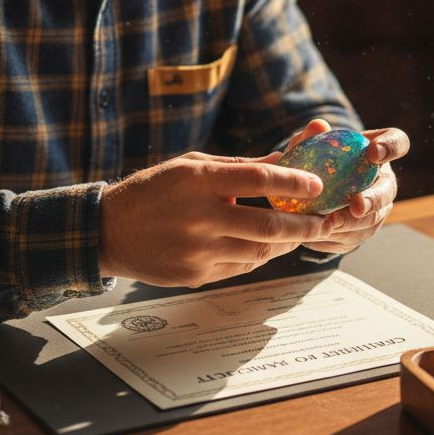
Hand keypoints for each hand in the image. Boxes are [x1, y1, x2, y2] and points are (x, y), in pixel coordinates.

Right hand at [99, 152, 327, 287]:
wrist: (109, 231)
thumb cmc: (155, 191)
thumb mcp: (190, 165)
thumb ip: (239, 166)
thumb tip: (283, 159)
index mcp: (198, 181)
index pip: (257, 179)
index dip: (292, 182)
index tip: (317, 184)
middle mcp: (200, 217)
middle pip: (267, 226)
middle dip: (304, 225)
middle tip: (324, 221)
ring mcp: (197, 251)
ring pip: (259, 252)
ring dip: (286, 243)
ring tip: (301, 234)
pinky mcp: (195, 275)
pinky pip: (241, 267)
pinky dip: (260, 256)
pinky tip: (269, 247)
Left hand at [278, 119, 409, 255]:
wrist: (311, 195)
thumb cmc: (315, 162)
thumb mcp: (310, 148)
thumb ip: (312, 137)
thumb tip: (317, 126)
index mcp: (378, 153)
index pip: (398, 142)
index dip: (391, 147)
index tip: (373, 152)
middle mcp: (384, 181)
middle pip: (388, 191)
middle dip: (373, 199)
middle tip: (356, 205)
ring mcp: (378, 210)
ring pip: (371, 220)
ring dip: (351, 224)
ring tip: (329, 224)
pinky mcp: (363, 232)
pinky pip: (354, 238)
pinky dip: (336, 237)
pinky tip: (319, 235)